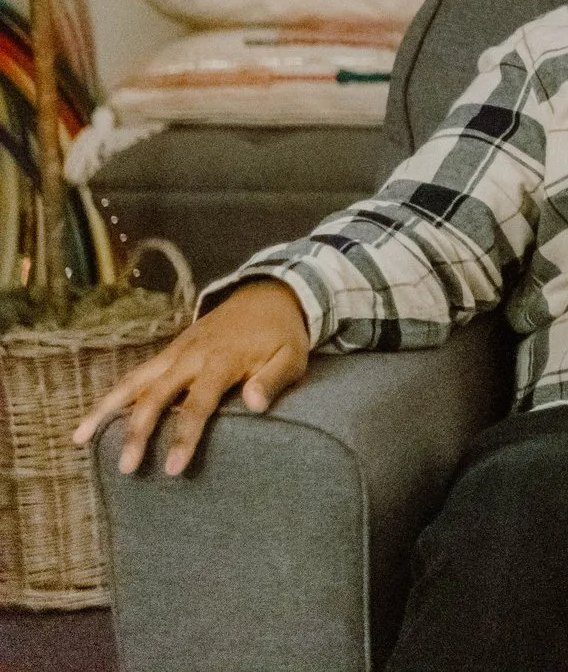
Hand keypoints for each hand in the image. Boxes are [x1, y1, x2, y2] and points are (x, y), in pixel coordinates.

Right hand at [75, 278, 310, 475]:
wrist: (269, 294)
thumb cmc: (282, 334)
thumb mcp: (292, 356)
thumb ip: (273, 380)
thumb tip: (253, 404)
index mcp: (222, 361)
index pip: (198, 404)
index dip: (184, 436)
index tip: (172, 468)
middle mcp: (191, 356)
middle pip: (155, 395)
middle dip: (137, 432)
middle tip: (125, 468)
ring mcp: (175, 352)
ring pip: (133, 381)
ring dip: (106, 409)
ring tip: (79, 438)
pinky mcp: (169, 351)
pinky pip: (136, 375)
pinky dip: (113, 395)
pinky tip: (94, 418)